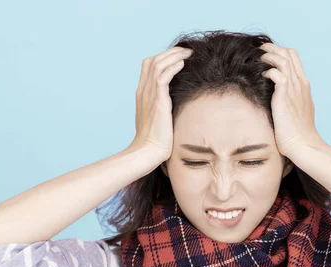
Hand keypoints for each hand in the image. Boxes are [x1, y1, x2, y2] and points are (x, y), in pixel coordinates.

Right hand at [128, 46, 193, 161]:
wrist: (148, 152)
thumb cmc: (155, 140)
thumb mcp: (158, 118)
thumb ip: (163, 105)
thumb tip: (176, 101)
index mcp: (142, 94)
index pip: (148, 65)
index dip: (164, 56)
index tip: (179, 56)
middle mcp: (143, 91)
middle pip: (153, 60)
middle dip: (171, 52)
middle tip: (187, 51)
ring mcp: (148, 95)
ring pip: (157, 64)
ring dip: (174, 56)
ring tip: (188, 54)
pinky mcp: (157, 102)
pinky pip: (162, 77)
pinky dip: (173, 67)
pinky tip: (183, 64)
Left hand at [259, 42, 324, 159]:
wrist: (303, 145)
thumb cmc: (298, 133)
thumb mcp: (296, 110)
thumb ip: (290, 99)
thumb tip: (278, 96)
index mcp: (304, 85)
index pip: (294, 58)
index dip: (280, 51)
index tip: (266, 53)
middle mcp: (301, 84)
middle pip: (289, 54)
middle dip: (273, 48)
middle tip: (259, 50)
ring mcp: (294, 89)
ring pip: (283, 60)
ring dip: (269, 56)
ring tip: (258, 57)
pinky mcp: (285, 97)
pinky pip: (277, 75)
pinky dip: (269, 71)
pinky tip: (262, 75)